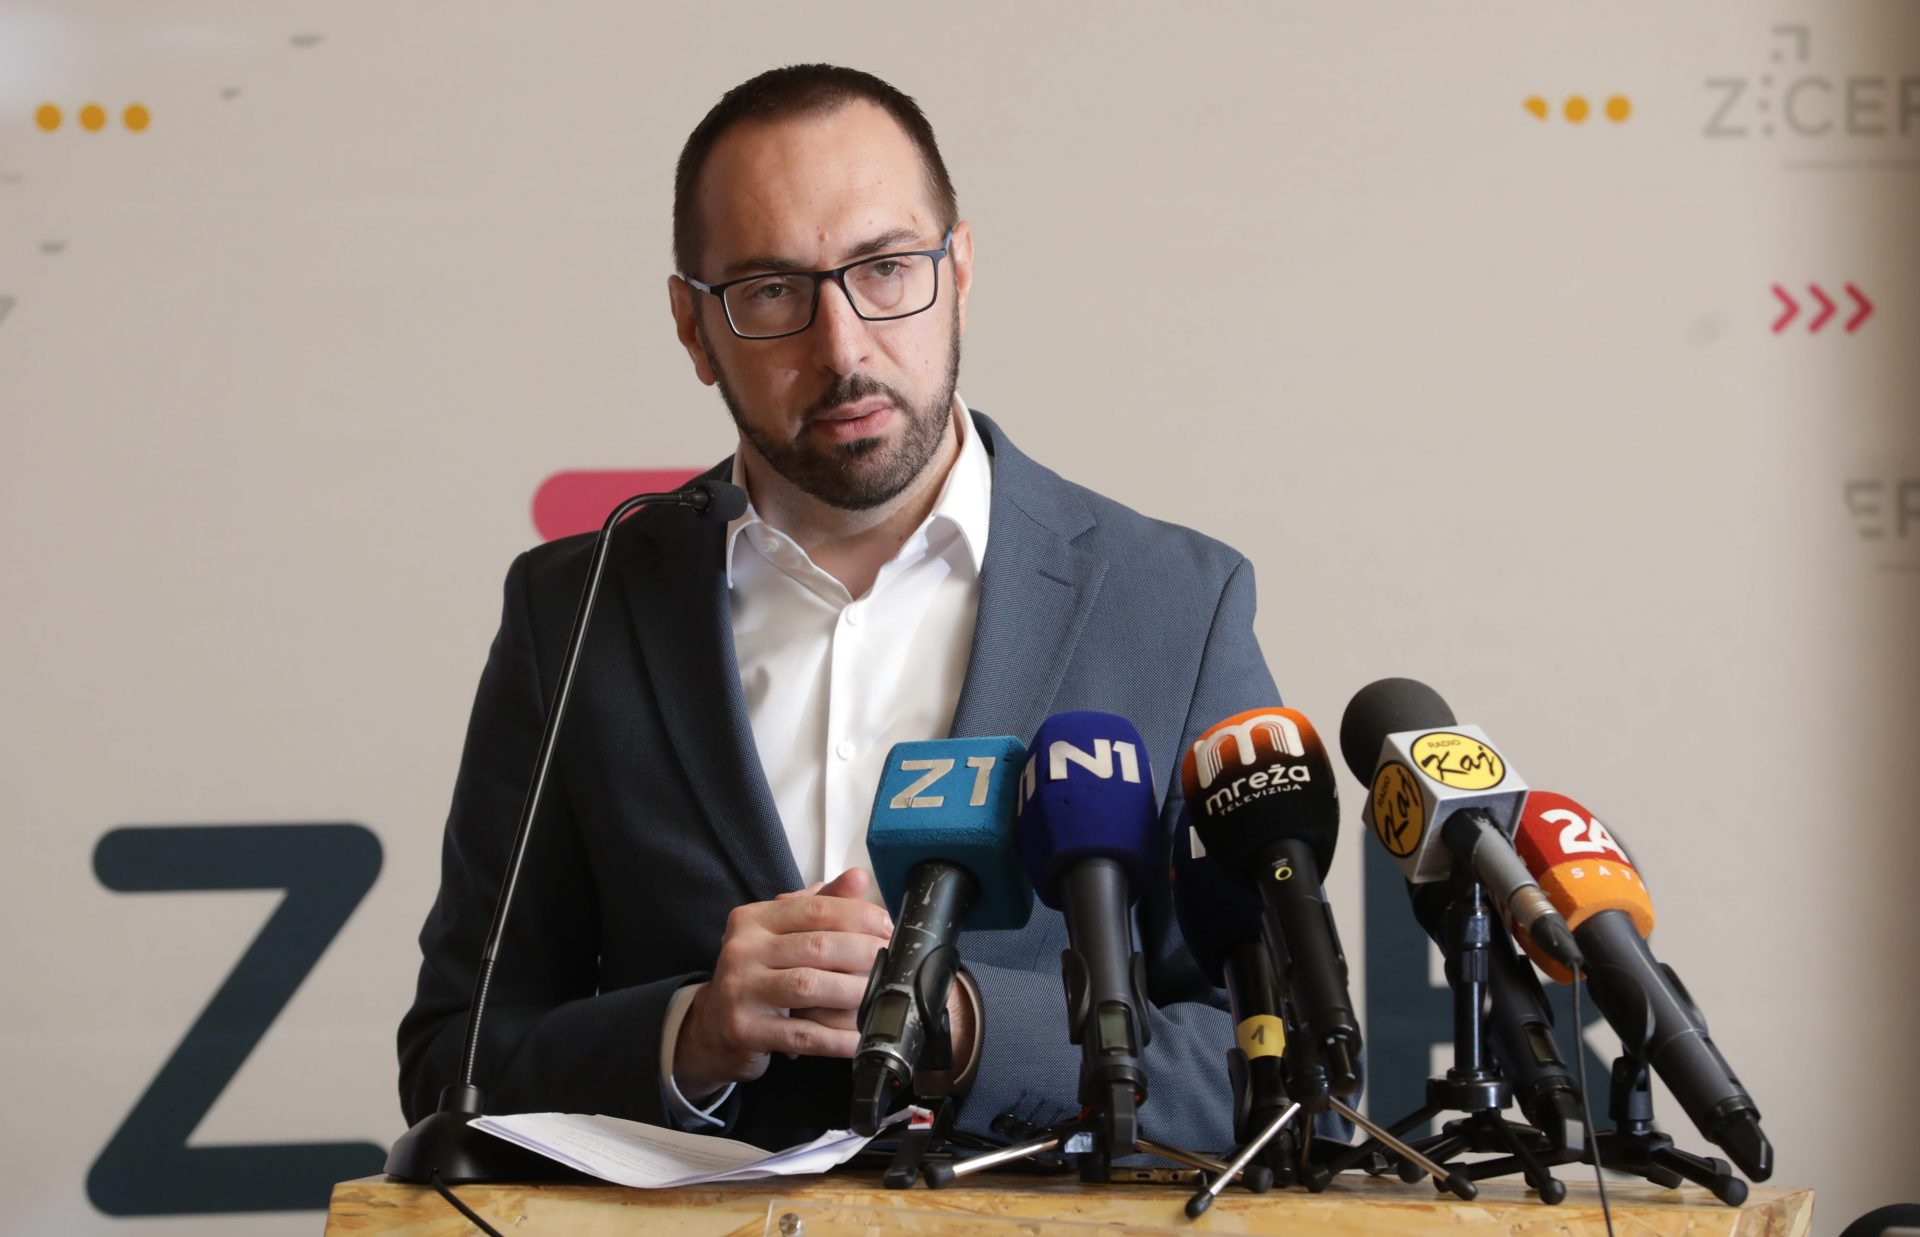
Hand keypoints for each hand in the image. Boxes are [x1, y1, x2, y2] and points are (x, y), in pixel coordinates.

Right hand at [674, 868, 891, 1099]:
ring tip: (882, 996)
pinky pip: (802, 1034)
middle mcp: (742, 950)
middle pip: (816, 946)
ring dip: (854, 993)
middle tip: (892, 962)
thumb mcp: (782, 935)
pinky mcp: (744, 1030)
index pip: (813, 909)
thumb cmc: (758, 976)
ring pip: (809, 987)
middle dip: (863, 953)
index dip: (858, 915)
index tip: (887, 927)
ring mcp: (740, 990)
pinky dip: (836, 1038)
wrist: (711, 1027)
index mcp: (754, 919)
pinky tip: (860, 1039)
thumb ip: (820, 906)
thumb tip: (859, 877)